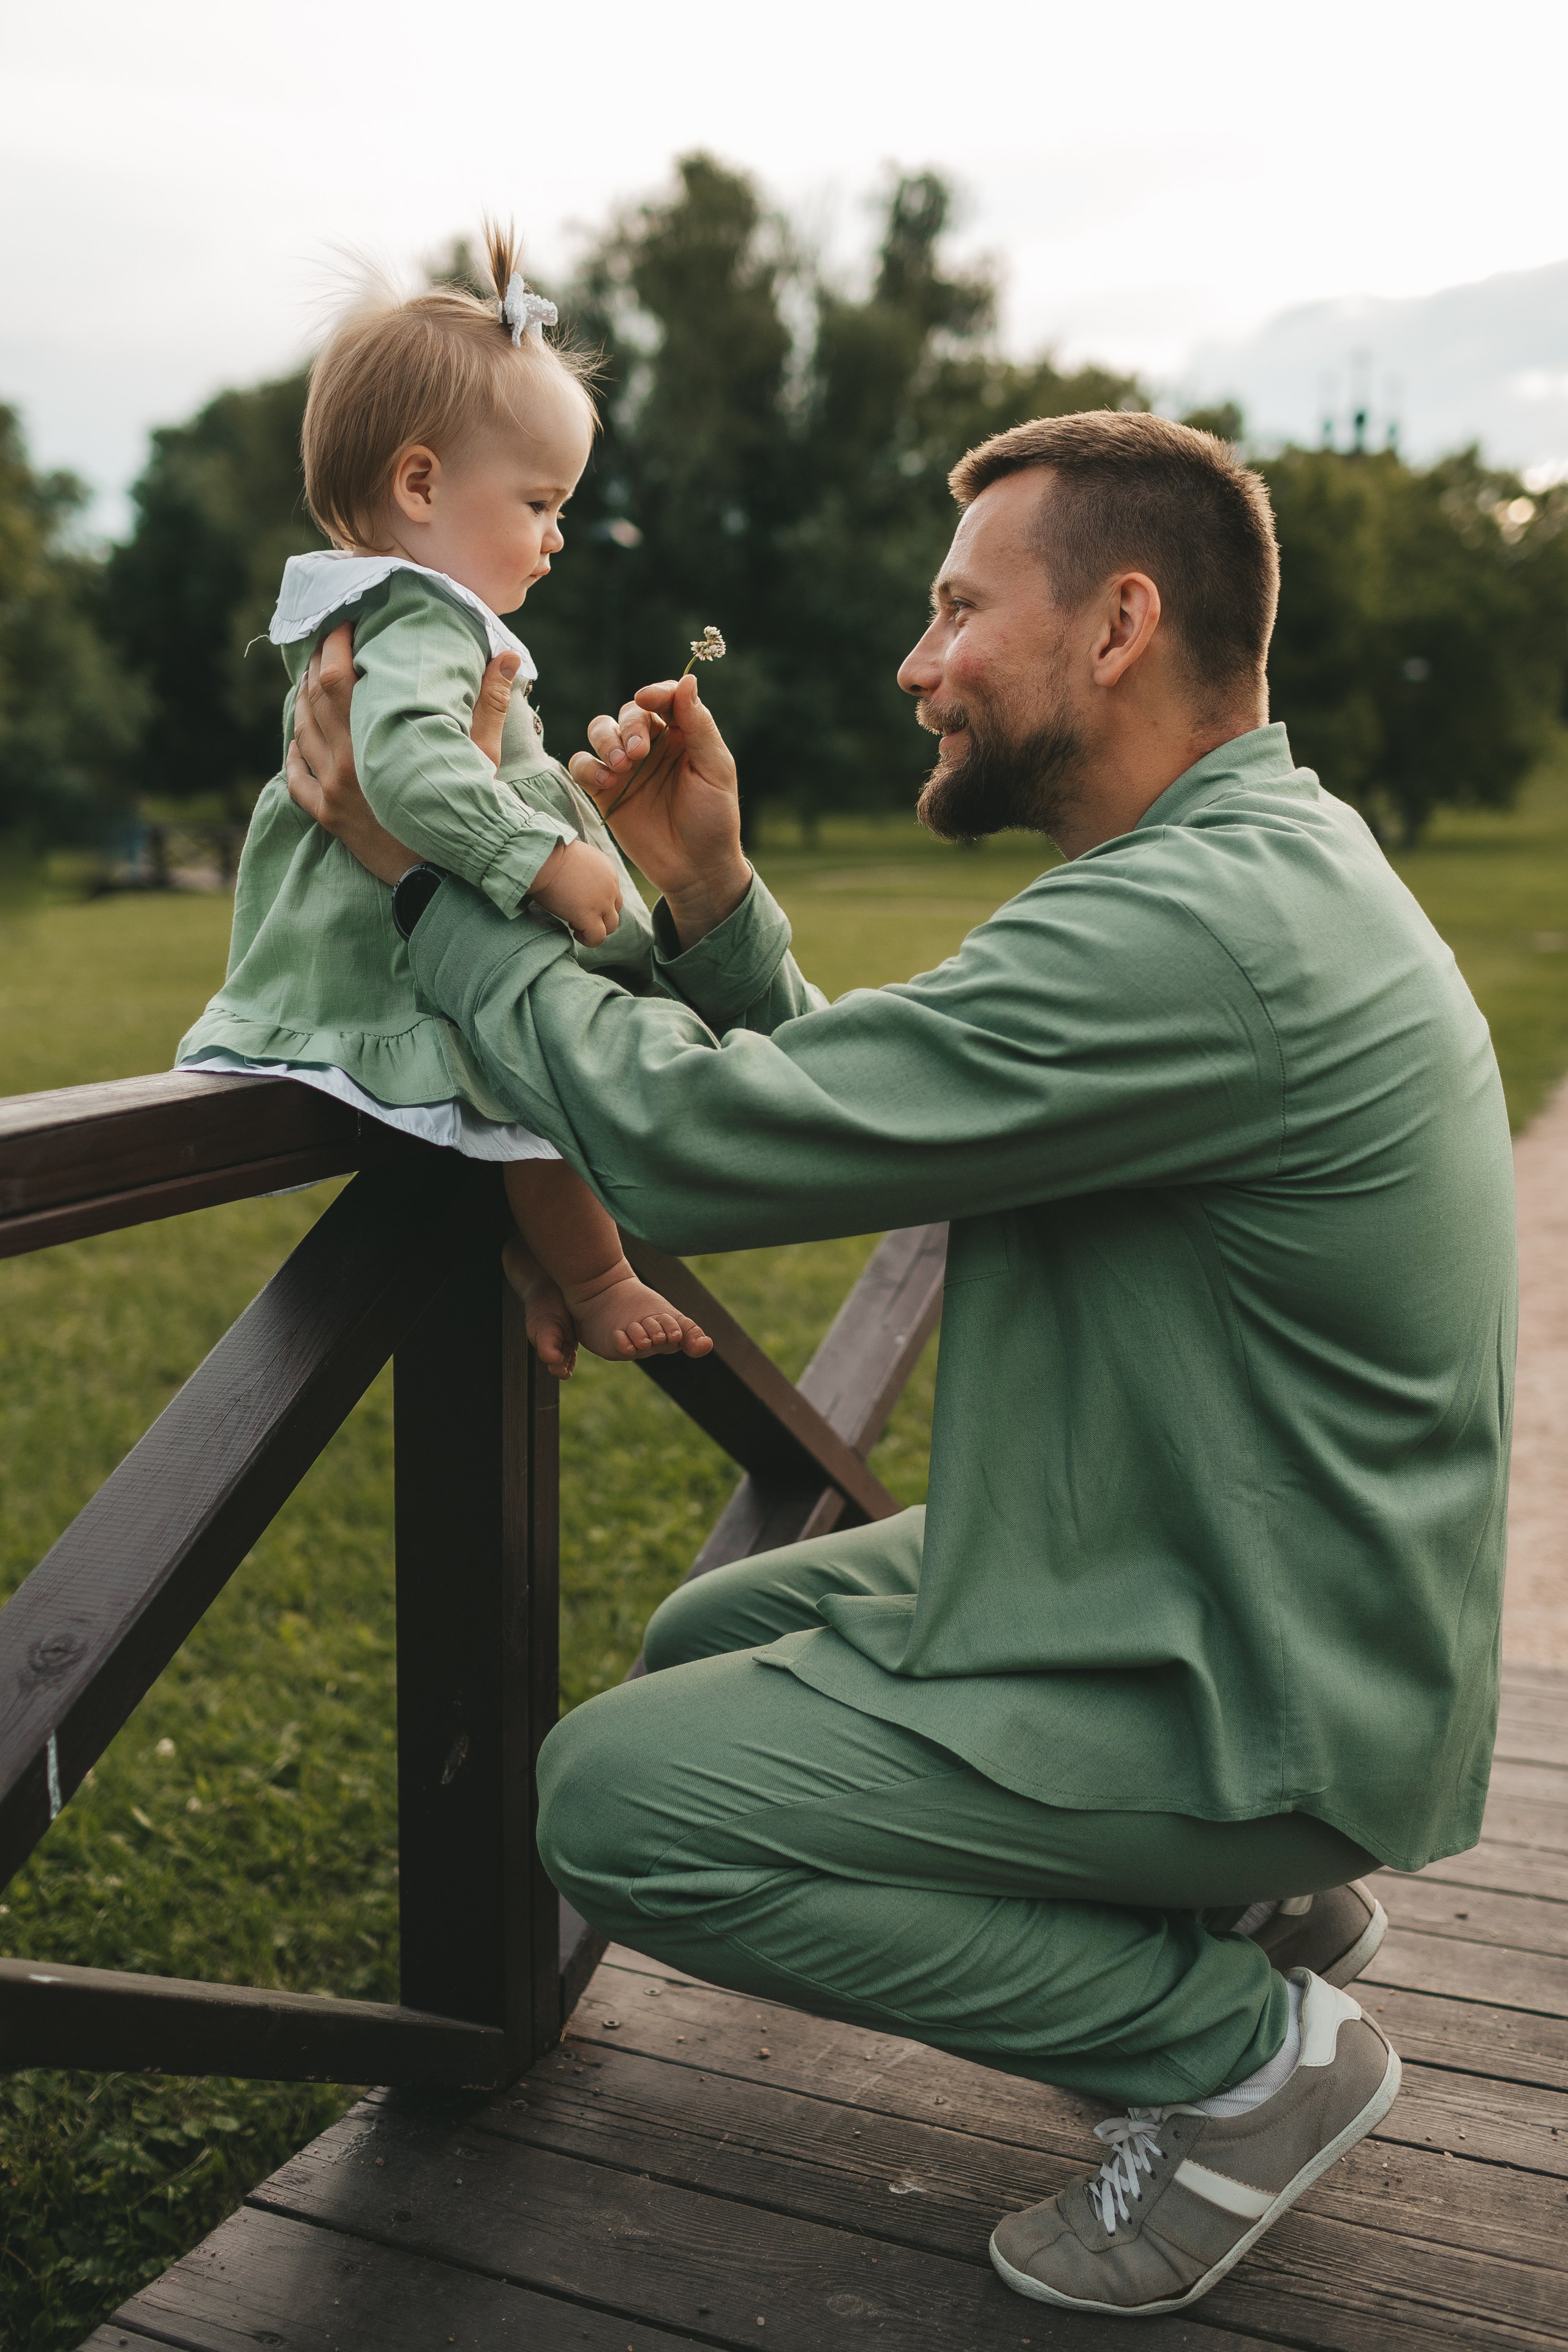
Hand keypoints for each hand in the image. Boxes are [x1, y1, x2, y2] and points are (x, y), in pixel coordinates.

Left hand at [286, 626, 522, 881]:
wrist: (446, 880)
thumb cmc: (467, 817)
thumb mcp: (482, 758)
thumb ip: (488, 704)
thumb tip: (507, 656)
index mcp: (377, 742)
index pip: (338, 679)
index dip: (334, 645)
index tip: (343, 624)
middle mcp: (345, 764)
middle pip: (313, 699)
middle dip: (315, 666)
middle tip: (324, 644)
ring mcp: (332, 792)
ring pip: (301, 734)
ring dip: (302, 703)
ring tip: (312, 682)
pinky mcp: (328, 818)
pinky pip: (296, 778)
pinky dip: (294, 754)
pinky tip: (300, 741)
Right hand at [526, 837, 623, 944]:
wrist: (542, 856)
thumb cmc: (548, 855)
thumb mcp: (574, 858)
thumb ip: (582, 870)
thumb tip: (573, 879)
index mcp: (607, 871)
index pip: (612, 894)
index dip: (597, 903)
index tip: (577, 902)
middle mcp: (610, 886)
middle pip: (614, 910)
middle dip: (598, 917)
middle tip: (576, 915)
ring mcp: (602, 902)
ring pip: (611, 926)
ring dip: (595, 929)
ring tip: (575, 926)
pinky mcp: (589, 915)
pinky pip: (597, 937)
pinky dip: (588, 940)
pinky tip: (575, 933)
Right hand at [568, 675, 750, 947]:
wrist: (695, 869)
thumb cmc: (713, 820)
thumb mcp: (715, 770)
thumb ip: (699, 726)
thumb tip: (688, 680)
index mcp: (682, 735)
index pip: (664, 699)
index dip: (655, 693)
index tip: (647, 699)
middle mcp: (652, 745)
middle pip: (628, 713)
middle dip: (630, 726)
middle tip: (638, 754)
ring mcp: (625, 768)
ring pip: (600, 731)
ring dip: (605, 740)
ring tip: (621, 766)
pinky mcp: (604, 791)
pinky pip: (582, 765)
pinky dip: (587, 766)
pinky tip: (605, 782)